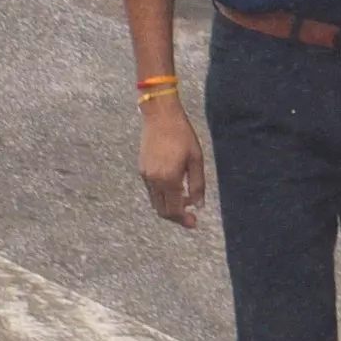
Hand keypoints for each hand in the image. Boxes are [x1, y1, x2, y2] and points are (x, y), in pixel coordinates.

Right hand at [139, 100, 204, 226]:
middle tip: (191, 216)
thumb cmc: (182, 135)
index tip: (194, 223)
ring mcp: (145, 176)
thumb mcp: (196, 159)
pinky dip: (162, 196)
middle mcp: (153, 180)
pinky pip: (151, 191)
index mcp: (168, 179)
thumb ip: (197, 184)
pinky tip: (175, 188)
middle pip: (162, 210)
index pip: (174, 210)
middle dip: (176, 216)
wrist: (160, 116)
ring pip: (155, 202)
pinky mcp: (142, 170)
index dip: (184, 220)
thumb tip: (198, 205)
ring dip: (169, 206)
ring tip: (186, 200)